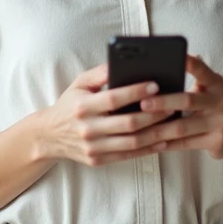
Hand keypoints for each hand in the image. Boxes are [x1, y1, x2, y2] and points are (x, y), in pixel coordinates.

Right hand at [34, 64, 173, 166]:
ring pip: (132, 142)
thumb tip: (121, 63)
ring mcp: (93, 147)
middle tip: (172, 104)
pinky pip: (128, 156)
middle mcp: (87, 128)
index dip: (136, 92)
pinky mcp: (97, 160)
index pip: (113, 99)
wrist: (50, 135)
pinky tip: (162, 140)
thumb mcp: (79, 83)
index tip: (155, 85)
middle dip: (153, 114)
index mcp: (82, 106)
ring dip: (155, 133)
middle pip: (128, 123)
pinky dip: (147, 149)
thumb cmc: (70, 104)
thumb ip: (100, 73)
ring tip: (172, 123)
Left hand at [131, 55, 222, 159]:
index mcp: (216, 84)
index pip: (202, 70)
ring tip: (139, 129)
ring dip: (159, 129)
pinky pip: (186, 144)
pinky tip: (152, 143)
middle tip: (142, 103)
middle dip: (163, 102)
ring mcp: (220, 123)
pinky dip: (167, 144)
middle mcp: (221, 101)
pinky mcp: (217, 142)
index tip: (176, 58)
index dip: (190, 64)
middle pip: (188, 100)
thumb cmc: (212, 108)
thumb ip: (192, 80)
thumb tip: (162, 70)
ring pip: (183, 127)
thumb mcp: (208, 90)